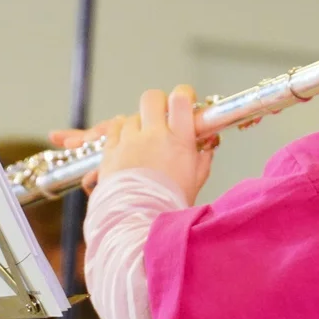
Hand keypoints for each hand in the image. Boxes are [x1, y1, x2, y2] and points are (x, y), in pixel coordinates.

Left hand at [87, 85, 217, 205]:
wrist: (138, 224)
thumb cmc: (170, 207)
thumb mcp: (196, 182)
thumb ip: (202, 159)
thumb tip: (207, 145)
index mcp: (179, 141)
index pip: (181, 99)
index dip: (183, 95)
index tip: (184, 100)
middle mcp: (154, 136)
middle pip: (152, 98)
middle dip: (157, 103)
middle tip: (160, 116)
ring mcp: (130, 142)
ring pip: (131, 116)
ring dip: (137, 125)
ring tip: (141, 142)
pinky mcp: (110, 151)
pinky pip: (114, 129)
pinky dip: (120, 133)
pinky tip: (126, 145)